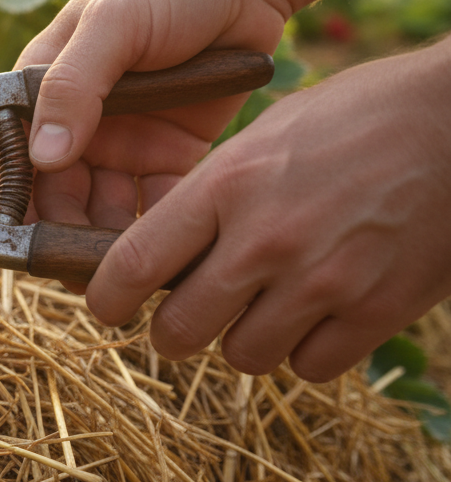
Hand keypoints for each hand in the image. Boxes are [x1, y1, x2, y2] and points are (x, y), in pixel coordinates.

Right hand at [0, 0, 286, 275]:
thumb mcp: (113, 25)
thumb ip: (74, 87)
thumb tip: (40, 156)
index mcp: (42, 89)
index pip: (8, 158)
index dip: (8, 204)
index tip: (21, 245)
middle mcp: (78, 123)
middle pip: (56, 198)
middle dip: (65, 236)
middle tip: (86, 273)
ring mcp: (125, 143)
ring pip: (102, 213)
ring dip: (110, 243)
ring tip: (129, 271)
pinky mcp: (172, 155)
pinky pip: (157, 207)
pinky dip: (160, 231)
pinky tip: (171, 254)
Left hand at [89, 41, 450, 381]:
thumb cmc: (358, 115)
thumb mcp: (265, 135)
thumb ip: (213, 194)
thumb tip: (166, 251)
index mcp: (226, 184)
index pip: (132, 264)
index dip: (105, 298)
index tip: (104, 307)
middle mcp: (265, 239)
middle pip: (180, 329)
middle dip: (171, 334)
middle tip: (181, 323)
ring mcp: (322, 281)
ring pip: (243, 355)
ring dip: (242, 340)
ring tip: (260, 308)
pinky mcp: (377, 310)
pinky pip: (310, 366)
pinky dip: (304, 351)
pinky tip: (314, 317)